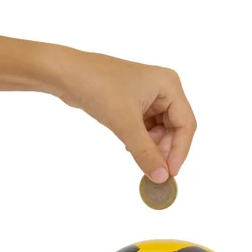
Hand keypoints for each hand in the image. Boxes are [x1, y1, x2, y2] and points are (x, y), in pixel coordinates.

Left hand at [56, 50, 196, 182]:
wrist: (66, 74)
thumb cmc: (98, 87)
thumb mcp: (124, 124)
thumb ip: (145, 153)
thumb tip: (161, 178)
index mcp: (169, 85)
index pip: (186, 124)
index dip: (179, 151)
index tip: (169, 174)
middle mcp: (163, 88)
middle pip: (174, 128)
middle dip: (163, 150)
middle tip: (152, 171)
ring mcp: (148, 95)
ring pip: (160, 130)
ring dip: (151, 146)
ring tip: (138, 156)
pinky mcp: (133, 102)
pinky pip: (145, 127)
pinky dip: (140, 140)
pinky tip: (129, 146)